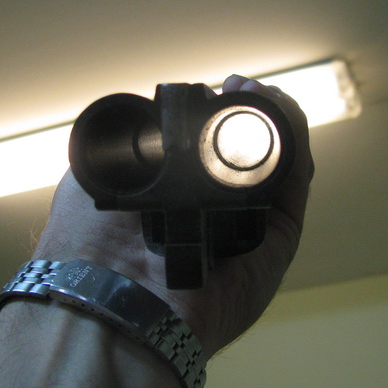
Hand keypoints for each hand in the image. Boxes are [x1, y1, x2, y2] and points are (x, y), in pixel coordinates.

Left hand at [34, 75, 313, 356]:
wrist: (115, 300)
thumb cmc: (92, 242)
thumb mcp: (99, 176)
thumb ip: (128, 146)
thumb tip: (157, 116)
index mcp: (176, 201)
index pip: (209, 150)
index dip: (216, 116)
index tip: (215, 90)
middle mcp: (215, 214)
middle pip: (250, 153)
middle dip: (250, 114)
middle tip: (241, 88)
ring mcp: (251, 227)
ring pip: (278, 163)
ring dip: (276, 120)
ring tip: (259, 94)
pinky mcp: (280, 239)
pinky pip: (295, 182)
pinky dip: (295, 142)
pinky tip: (281, 112)